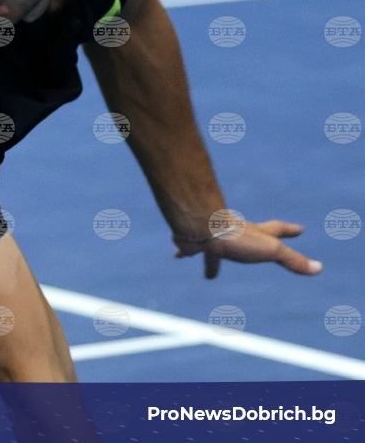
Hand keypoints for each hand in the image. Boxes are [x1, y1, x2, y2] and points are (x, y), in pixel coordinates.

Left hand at [173, 220, 322, 278]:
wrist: (200, 227)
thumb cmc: (236, 238)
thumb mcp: (271, 250)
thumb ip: (292, 260)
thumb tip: (318, 269)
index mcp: (256, 233)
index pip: (278, 230)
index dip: (290, 231)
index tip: (300, 229)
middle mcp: (235, 232)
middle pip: (247, 235)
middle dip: (253, 239)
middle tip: (254, 242)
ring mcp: (214, 236)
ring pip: (216, 244)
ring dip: (215, 254)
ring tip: (209, 269)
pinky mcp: (195, 241)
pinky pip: (189, 247)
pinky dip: (185, 251)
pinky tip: (177, 255)